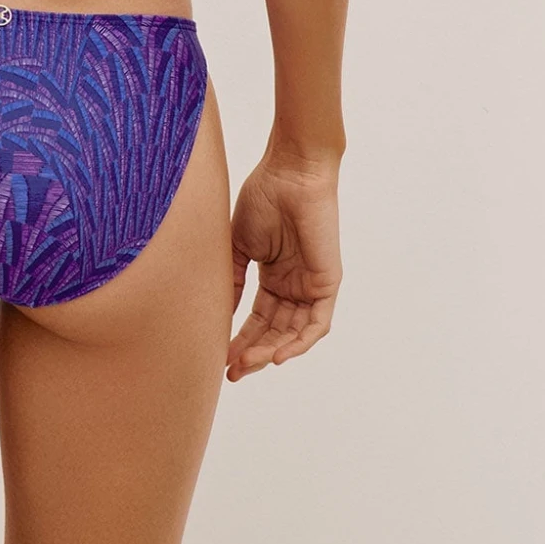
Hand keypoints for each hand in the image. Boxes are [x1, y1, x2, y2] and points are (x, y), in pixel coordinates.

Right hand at [227, 155, 341, 381]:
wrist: (290, 172)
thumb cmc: (264, 197)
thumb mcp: (239, 244)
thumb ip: (231, 278)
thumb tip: (217, 313)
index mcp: (273, 276)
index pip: (257, 319)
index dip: (240, 339)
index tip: (220, 357)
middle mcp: (293, 285)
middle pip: (274, 332)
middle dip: (252, 353)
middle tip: (231, 371)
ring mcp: (311, 286)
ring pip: (293, 334)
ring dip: (270, 353)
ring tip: (245, 364)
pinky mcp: (327, 283)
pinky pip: (316, 325)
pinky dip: (298, 343)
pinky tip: (276, 356)